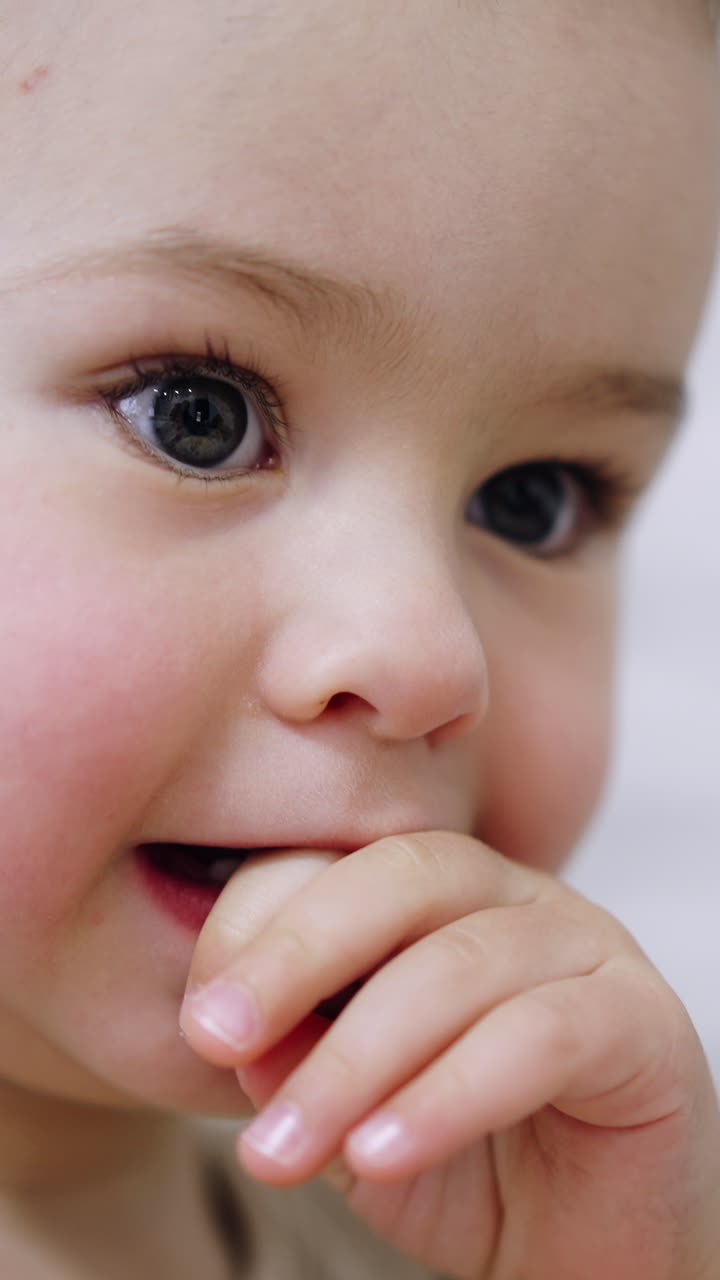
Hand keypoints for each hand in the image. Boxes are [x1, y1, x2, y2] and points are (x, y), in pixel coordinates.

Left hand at [181, 833, 719, 1278]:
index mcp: (438, 894)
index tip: (201, 1021)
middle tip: (214, 1037)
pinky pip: (542, 1036)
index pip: (342, 861)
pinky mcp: (643, 1020)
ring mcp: (587, 944)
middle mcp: (513, 896)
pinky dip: (450, 1095)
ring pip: (460, 965)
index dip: (261, 926)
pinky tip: (382, 1155)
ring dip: (356, 1059)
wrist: (588, 1247)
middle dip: (296, 954)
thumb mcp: (349, 1112)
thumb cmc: (464, 1161)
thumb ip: (294, 1058)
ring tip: (283, 1151)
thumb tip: (233, 1027)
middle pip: (400, 877)